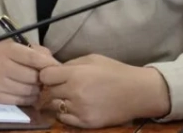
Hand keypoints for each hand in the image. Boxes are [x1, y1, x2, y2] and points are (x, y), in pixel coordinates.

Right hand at [0, 42, 59, 105]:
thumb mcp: (14, 45)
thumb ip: (36, 51)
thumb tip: (54, 64)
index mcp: (6, 49)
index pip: (33, 58)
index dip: (48, 64)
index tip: (57, 68)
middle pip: (33, 77)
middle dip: (42, 79)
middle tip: (45, 78)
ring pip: (29, 91)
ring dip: (37, 90)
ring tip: (36, 85)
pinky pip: (21, 101)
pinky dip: (29, 98)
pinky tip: (28, 92)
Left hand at [39, 54, 170, 128]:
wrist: (138, 92)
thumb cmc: (115, 71)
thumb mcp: (91, 59)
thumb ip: (70, 64)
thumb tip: (52, 69)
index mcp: (75, 74)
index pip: (44, 76)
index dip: (46, 75)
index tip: (51, 75)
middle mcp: (74, 93)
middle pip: (47, 92)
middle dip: (50, 88)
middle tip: (56, 86)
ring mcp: (80, 110)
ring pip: (54, 106)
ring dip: (56, 101)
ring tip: (66, 96)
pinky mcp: (86, 123)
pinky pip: (63, 118)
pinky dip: (64, 113)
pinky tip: (73, 106)